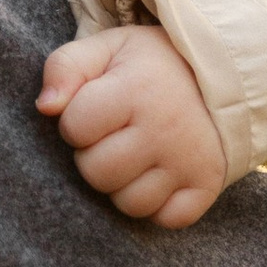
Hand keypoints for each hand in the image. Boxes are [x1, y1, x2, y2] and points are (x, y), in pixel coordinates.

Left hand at [36, 23, 229, 229]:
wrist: (221, 73)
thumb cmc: (151, 65)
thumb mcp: (108, 47)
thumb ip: (65, 67)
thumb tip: (45, 107)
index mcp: (136, 90)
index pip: (75, 128)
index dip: (76, 122)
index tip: (96, 109)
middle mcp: (165, 129)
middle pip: (98, 173)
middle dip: (94, 156)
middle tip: (114, 136)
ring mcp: (189, 161)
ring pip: (129, 203)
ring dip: (122, 185)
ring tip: (134, 156)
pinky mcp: (207, 184)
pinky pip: (165, 219)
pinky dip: (156, 206)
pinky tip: (156, 177)